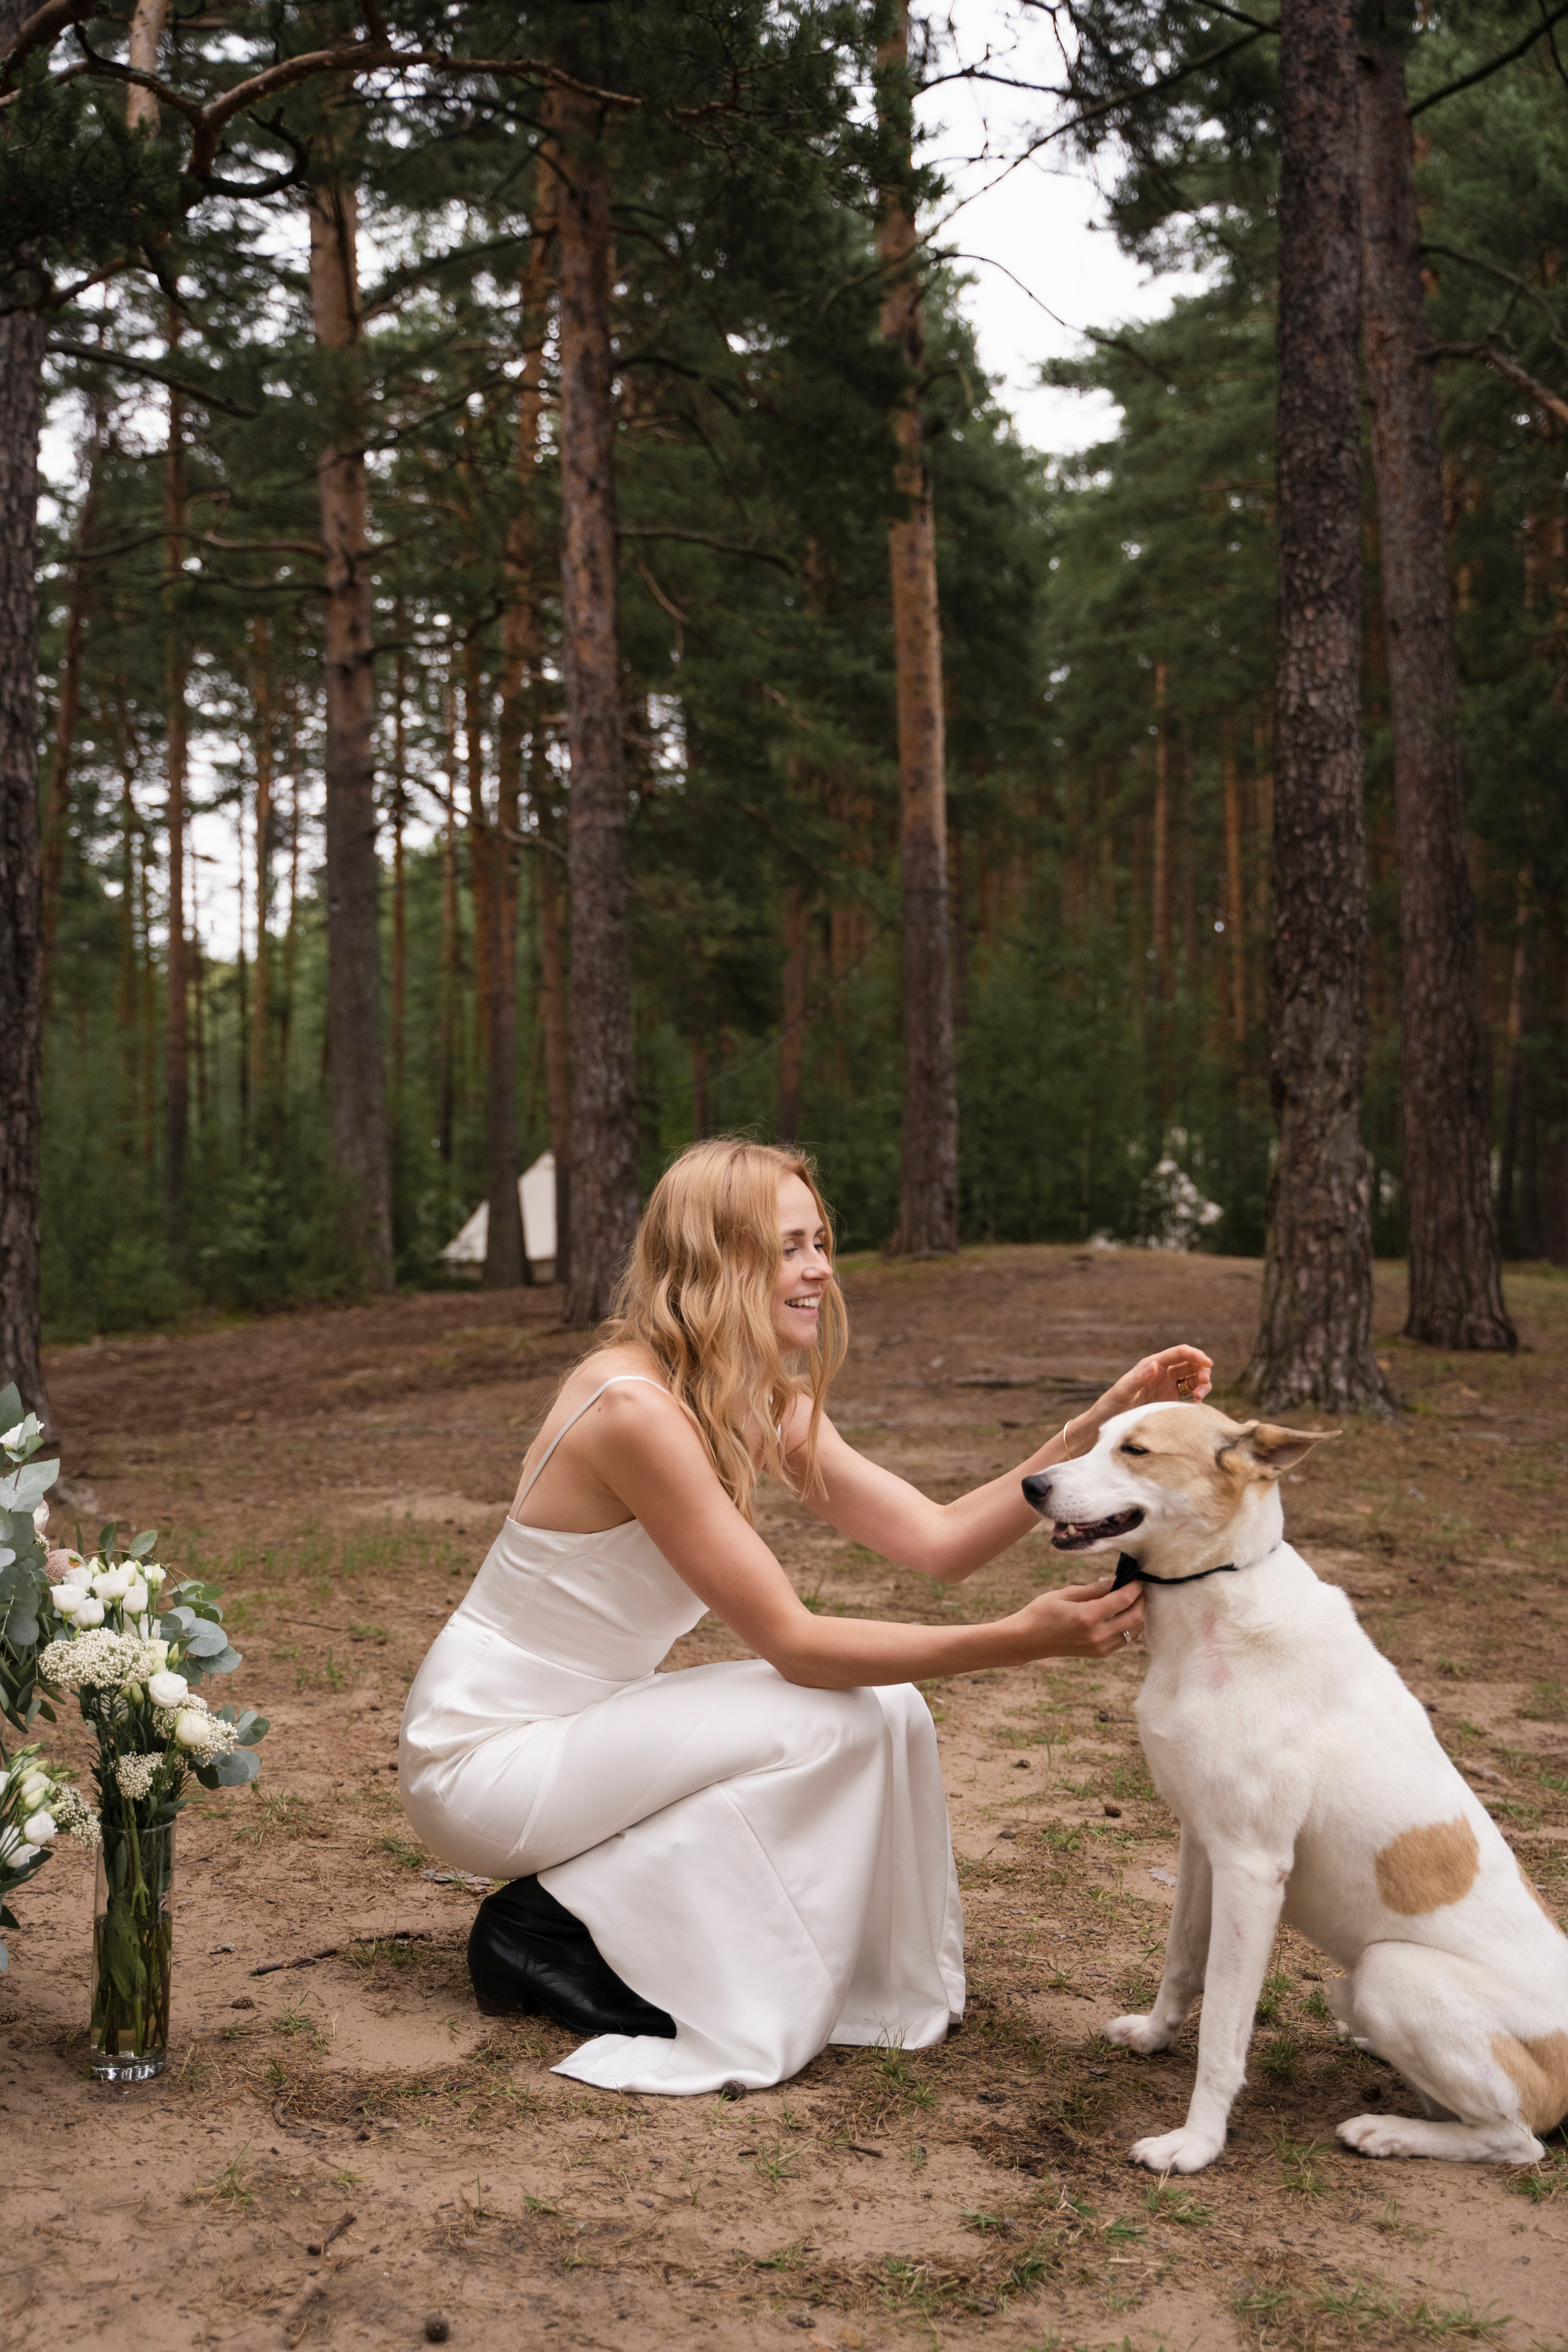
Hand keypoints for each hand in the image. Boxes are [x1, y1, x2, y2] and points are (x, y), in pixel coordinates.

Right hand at [1012, 1574, 1144, 1660]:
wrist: (1028, 1640)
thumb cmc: (1041, 1612)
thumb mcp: (1065, 1594)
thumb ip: (1094, 1588)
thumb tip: (1117, 1580)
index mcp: (1087, 1616)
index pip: (1124, 1599)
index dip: (1135, 1586)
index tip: (1135, 1576)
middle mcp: (1097, 1635)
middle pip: (1136, 1617)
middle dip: (1141, 1599)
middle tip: (1137, 1586)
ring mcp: (1100, 1647)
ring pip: (1135, 1631)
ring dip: (1138, 1613)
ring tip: (1131, 1598)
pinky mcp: (1100, 1653)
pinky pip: (1125, 1639)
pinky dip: (1130, 1626)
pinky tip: (1121, 1614)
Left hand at [1092, 1343, 1212, 1424]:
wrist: (1107, 1424)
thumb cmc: (1111, 1405)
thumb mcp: (1122, 1392)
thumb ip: (1137, 1378)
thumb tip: (1154, 1364)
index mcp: (1152, 1365)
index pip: (1179, 1353)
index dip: (1196, 1355)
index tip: (1208, 1363)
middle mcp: (1162, 1374)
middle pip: (1191, 1365)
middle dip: (1202, 1371)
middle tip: (1203, 1386)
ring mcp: (1168, 1388)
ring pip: (1193, 1379)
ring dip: (1202, 1385)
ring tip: (1199, 1397)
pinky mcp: (1170, 1402)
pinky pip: (1190, 1397)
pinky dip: (1198, 1398)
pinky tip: (1196, 1407)